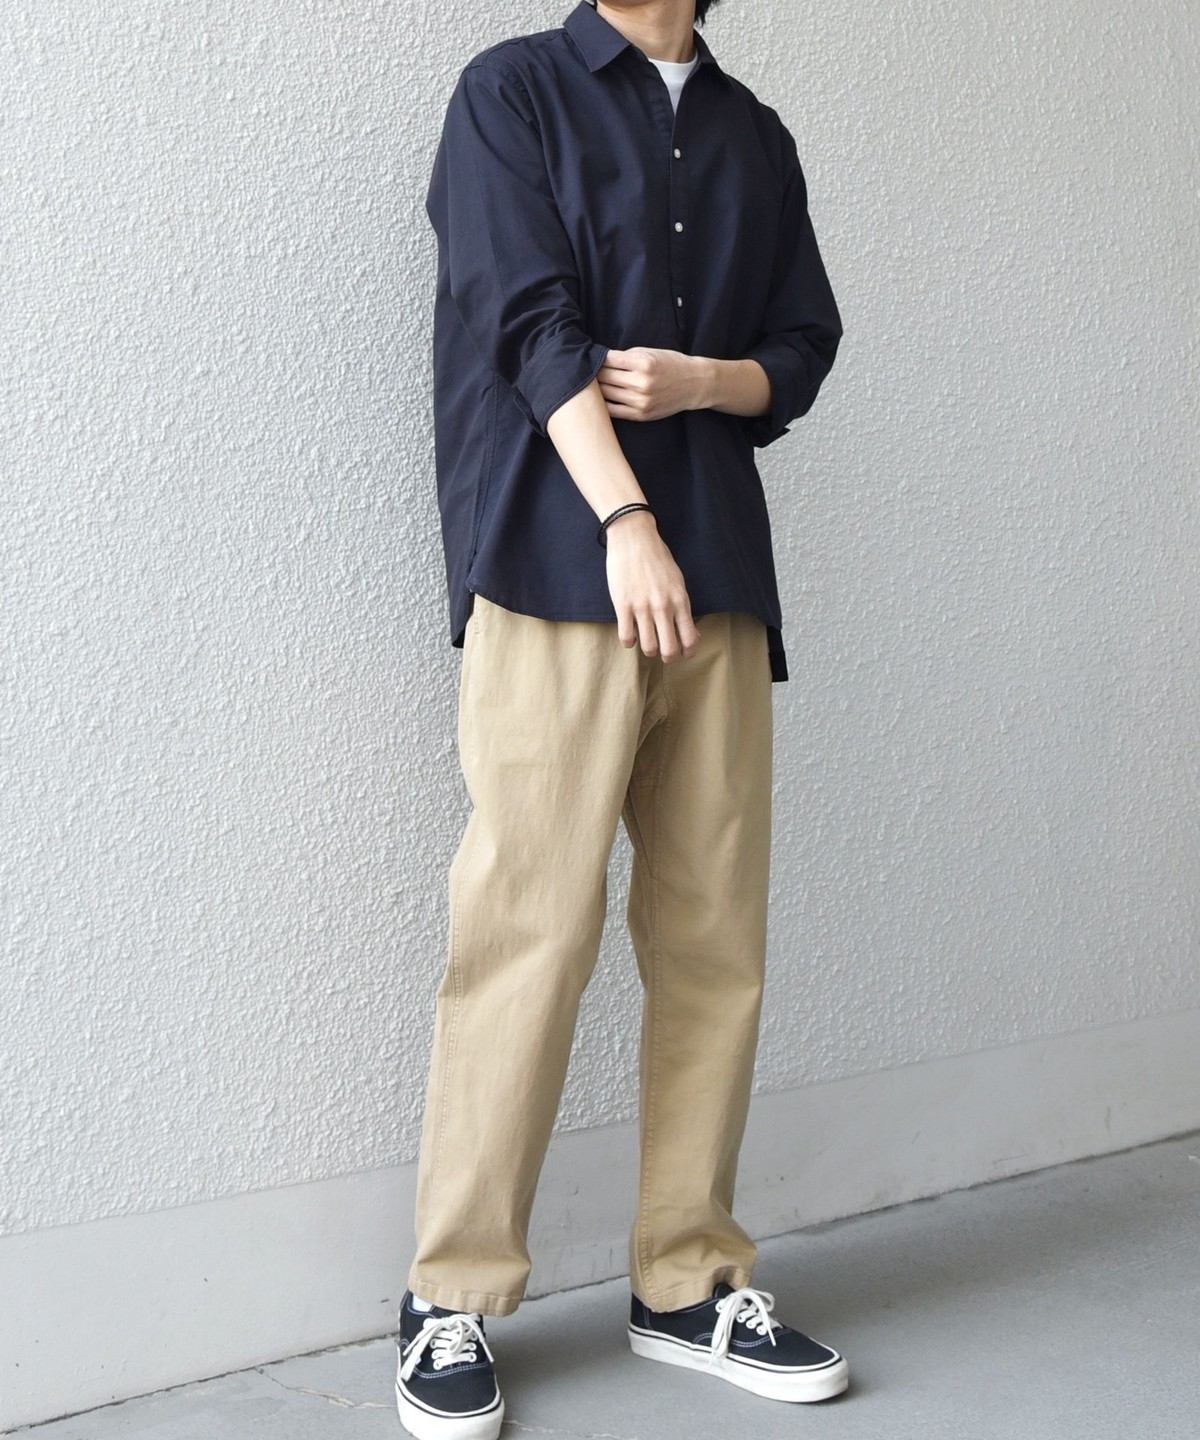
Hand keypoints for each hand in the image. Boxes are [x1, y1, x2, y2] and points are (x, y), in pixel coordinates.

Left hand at [597, 348, 705, 421]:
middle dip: (593, 372)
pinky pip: (612, 411)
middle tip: (587, 370)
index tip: (592, 357)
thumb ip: (626, 357)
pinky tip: (599, 398)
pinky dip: (602, 404)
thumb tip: (600, 360)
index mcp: (644, 363)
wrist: (694, 384)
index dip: (596, 357)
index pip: (608, 359)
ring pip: (605, 394)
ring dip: (595, 388)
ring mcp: (641, 401)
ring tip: (590, 384)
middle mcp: (642, 383)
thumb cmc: (670, 364)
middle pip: (604, 377)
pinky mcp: (640, 415)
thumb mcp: (650, 352)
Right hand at [603, 510, 700, 662]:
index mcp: (680, 601)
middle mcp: (663, 607)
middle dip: (668, 657)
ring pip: (648, 647)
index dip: (688, 652)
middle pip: (669, 649)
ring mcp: (642, 607)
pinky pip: (626, 637)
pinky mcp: (623, 605)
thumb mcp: (678, 582)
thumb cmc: (658, 558)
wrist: (634, 538)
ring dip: (648, 650)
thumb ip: (683, 607)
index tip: (683, 652)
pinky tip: (630, 635)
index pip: (690, 638)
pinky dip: (629, 641)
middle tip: (664, 654)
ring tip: (647, 643)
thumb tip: (692, 633)